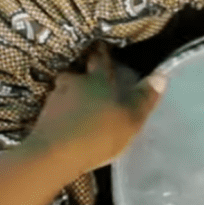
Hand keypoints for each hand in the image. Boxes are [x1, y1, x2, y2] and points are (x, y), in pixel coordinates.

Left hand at [26, 46, 165, 174]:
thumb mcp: (130, 119)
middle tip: (92, 82)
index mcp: (96, 80)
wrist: (53, 155)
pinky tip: (67, 124)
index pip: (100, 60)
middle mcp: (73, 84)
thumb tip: (161, 76)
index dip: (103, 54)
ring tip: (79, 106)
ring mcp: (55, 100)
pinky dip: (62, 115)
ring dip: (71, 96)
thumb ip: (144, 98)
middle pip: (78, 74)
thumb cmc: (96, 134)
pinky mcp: (43, 119)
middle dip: (84, 76)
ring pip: (65, 92)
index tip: (103, 49)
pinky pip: (56, 111)